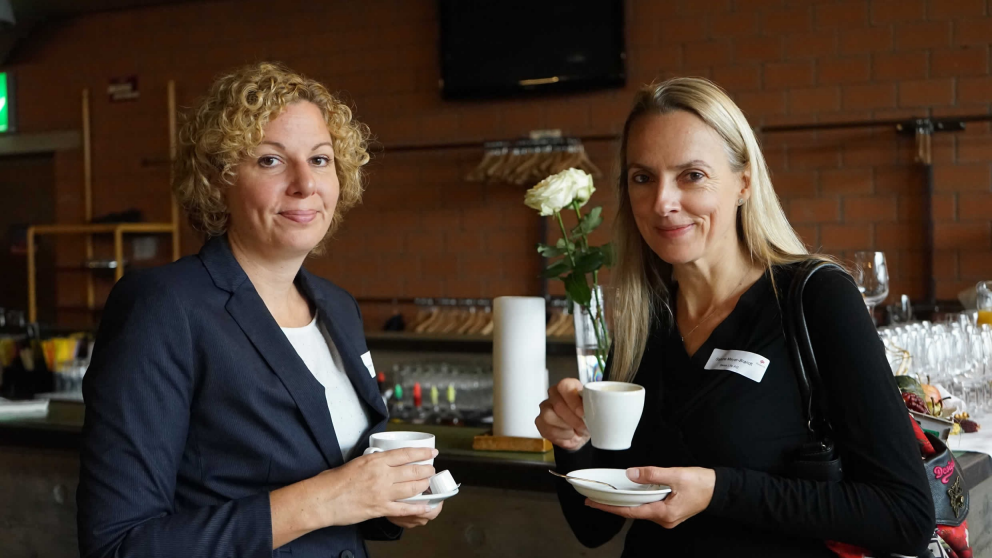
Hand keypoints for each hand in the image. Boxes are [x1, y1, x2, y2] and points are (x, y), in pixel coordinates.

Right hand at [304, 447, 437, 527]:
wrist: (323, 499)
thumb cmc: (334, 481)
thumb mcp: (357, 462)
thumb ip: (373, 462)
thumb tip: (384, 463)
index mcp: (376, 461)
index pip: (406, 454)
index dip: (422, 453)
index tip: (431, 453)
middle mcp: (382, 476)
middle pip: (413, 471)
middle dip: (426, 470)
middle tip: (431, 469)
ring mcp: (382, 493)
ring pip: (412, 488)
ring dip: (424, 486)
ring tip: (428, 483)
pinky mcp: (380, 508)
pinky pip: (404, 508)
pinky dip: (417, 507)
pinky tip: (426, 505)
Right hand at [535, 378, 589, 449]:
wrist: (580, 432)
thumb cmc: (587, 418)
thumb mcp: (593, 409)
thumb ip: (592, 405)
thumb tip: (594, 409)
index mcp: (568, 386)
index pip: (564, 386)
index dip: (573, 401)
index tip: (582, 413)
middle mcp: (554, 394)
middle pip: (558, 404)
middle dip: (572, 418)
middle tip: (583, 426)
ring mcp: (545, 407)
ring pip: (549, 416)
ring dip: (566, 427)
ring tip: (576, 430)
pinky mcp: (540, 421)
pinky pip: (547, 428)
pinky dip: (560, 434)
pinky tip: (569, 434)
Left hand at [585, 467, 715, 528]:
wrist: (720, 489)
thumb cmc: (701, 483)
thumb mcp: (676, 475)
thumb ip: (652, 474)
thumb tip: (631, 474)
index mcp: (664, 513)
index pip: (630, 511)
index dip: (609, 508)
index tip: (593, 504)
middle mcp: (664, 519)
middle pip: (633, 512)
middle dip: (613, 506)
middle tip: (593, 499)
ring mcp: (667, 517)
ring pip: (640, 510)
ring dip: (624, 504)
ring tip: (607, 497)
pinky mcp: (670, 512)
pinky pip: (648, 507)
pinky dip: (636, 501)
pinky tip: (629, 495)